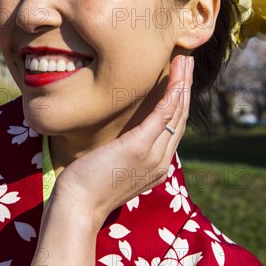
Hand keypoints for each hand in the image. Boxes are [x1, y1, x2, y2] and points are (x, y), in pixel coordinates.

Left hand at [51, 54, 193, 231]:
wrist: (77, 205)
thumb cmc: (87, 184)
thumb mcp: (112, 165)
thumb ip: (124, 150)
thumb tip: (123, 134)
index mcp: (156, 166)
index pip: (173, 128)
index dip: (179, 101)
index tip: (180, 79)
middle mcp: (161, 161)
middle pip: (180, 117)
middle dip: (186, 87)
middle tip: (188, 62)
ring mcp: (153, 155)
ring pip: (177, 112)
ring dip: (183, 83)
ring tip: (186, 60)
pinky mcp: (140, 147)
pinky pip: (164, 114)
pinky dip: (173, 93)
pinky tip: (177, 76)